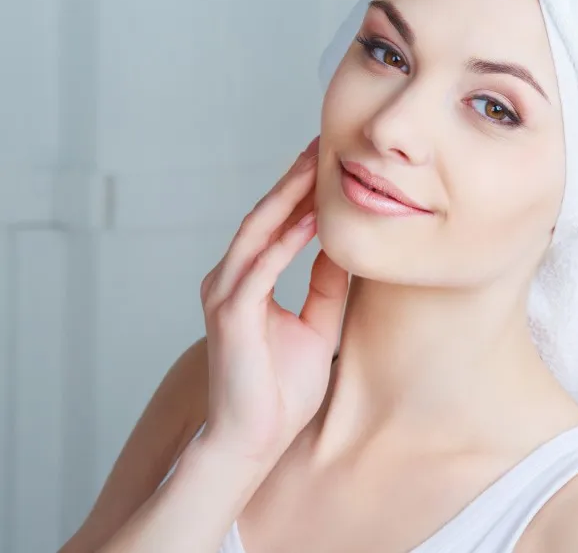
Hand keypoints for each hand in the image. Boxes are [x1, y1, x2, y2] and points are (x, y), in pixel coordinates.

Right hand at [198, 135, 348, 466]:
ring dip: (288, 196)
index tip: (328, 157)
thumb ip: (327, 281)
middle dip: (294, 177)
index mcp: (246, 279)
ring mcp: (226, 295)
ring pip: (259, 230)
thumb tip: (345, 242)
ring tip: (316, 164)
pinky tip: (310, 218)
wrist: (253, 442)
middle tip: (322, 141)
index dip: (300, 188)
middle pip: (265, 215)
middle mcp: (229, 279)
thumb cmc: (282, 388)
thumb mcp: (319, 320)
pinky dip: (285, 240)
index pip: (275, 221)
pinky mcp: (232, 315)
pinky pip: (261, 268)